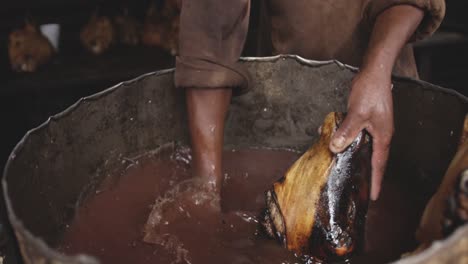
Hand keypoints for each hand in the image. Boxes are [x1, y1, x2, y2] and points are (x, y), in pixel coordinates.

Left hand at [329, 68, 393, 200]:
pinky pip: (358, 136)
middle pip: (373, 159)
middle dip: (367, 174)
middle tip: (359, 189)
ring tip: (347, 170)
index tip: (374, 197)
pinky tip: (337, 141)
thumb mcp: (357, 113)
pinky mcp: (367, 119)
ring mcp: (374, 126)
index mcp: (382, 136)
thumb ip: (347, 131)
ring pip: (364, 147)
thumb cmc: (370, 91)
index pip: (379, 164)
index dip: (376, 181)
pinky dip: (350, 141)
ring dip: (356, 157)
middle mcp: (380, 134)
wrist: (374, 72)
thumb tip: (336, 148)